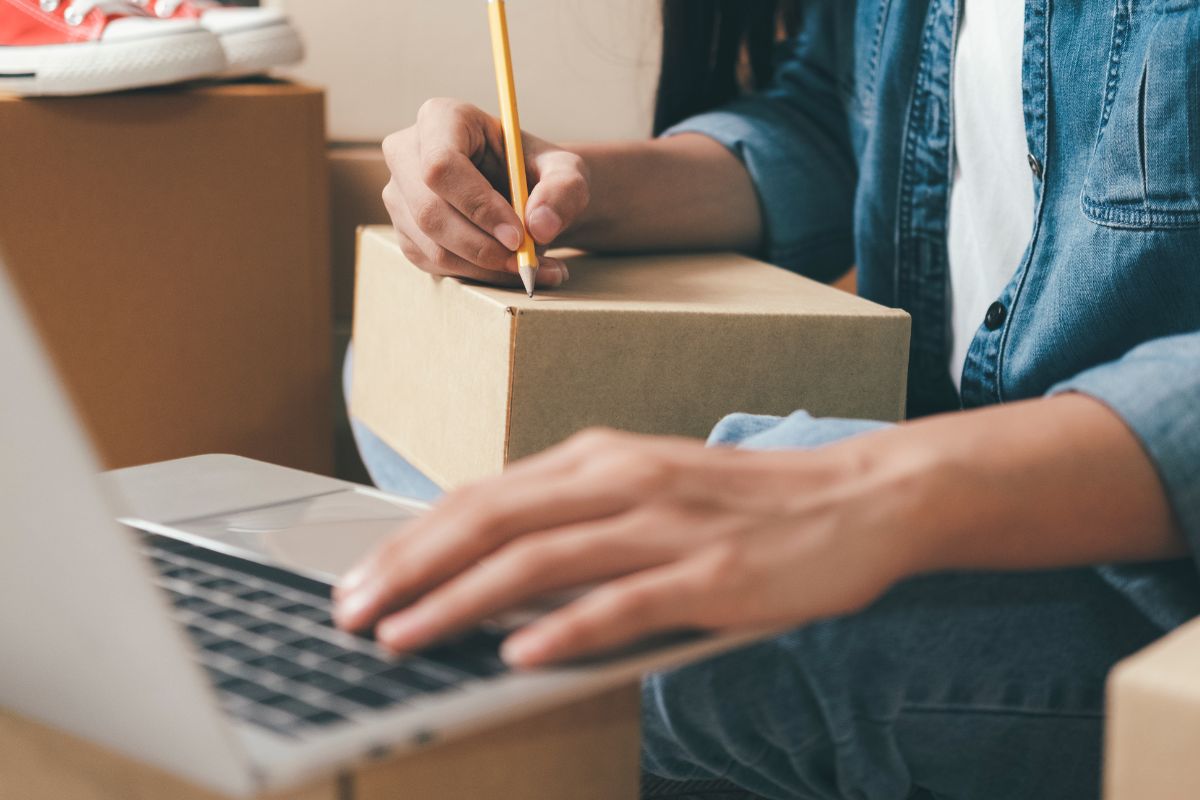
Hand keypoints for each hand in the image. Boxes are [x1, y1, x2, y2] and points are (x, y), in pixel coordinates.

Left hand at [333, 428, 921, 667]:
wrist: (860, 496)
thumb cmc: (746, 503)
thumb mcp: (649, 490)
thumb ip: (577, 521)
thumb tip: (496, 574)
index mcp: (601, 458)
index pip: (482, 496)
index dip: (412, 538)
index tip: (360, 577)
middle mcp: (622, 481)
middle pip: (491, 520)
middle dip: (410, 568)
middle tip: (350, 612)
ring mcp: (666, 526)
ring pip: (540, 560)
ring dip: (460, 602)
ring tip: (403, 638)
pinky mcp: (710, 575)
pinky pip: (623, 604)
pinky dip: (563, 630)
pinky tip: (516, 656)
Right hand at [381, 98, 589, 288]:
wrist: (524, 194)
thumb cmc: (538, 171)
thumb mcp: (566, 171)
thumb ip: (564, 190)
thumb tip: (540, 225)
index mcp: (442, 118)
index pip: (442, 165)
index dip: (477, 205)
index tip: (518, 235)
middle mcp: (407, 153)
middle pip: (430, 211)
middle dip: (482, 245)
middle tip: (527, 260)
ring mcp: (400, 196)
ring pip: (434, 246)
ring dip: (487, 267)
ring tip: (534, 267)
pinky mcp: (406, 232)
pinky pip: (436, 265)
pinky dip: (479, 275)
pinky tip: (511, 268)